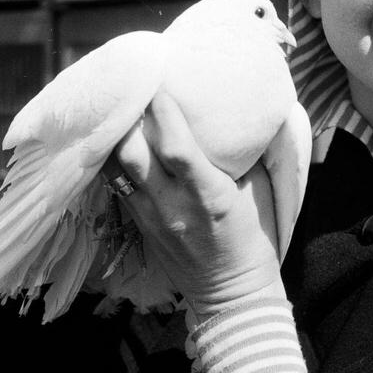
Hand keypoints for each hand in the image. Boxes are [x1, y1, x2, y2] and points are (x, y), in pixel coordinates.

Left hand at [112, 91, 285, 317]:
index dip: (162, 111)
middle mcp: (174, 206)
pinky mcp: (139, 226)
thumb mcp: (260, 191)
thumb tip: (238, 109)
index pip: (177, 148)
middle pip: (132, 154)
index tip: (158, 77)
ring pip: (115, 169)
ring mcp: (152, 218)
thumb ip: (243, 152)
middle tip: (130, 84)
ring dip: (113, 135)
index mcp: (211, 196)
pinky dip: (112, 158)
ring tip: (116, 105)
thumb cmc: (256, 238)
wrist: (233, 295)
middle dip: (128, 116)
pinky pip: (116, 185)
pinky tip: (113, 136)